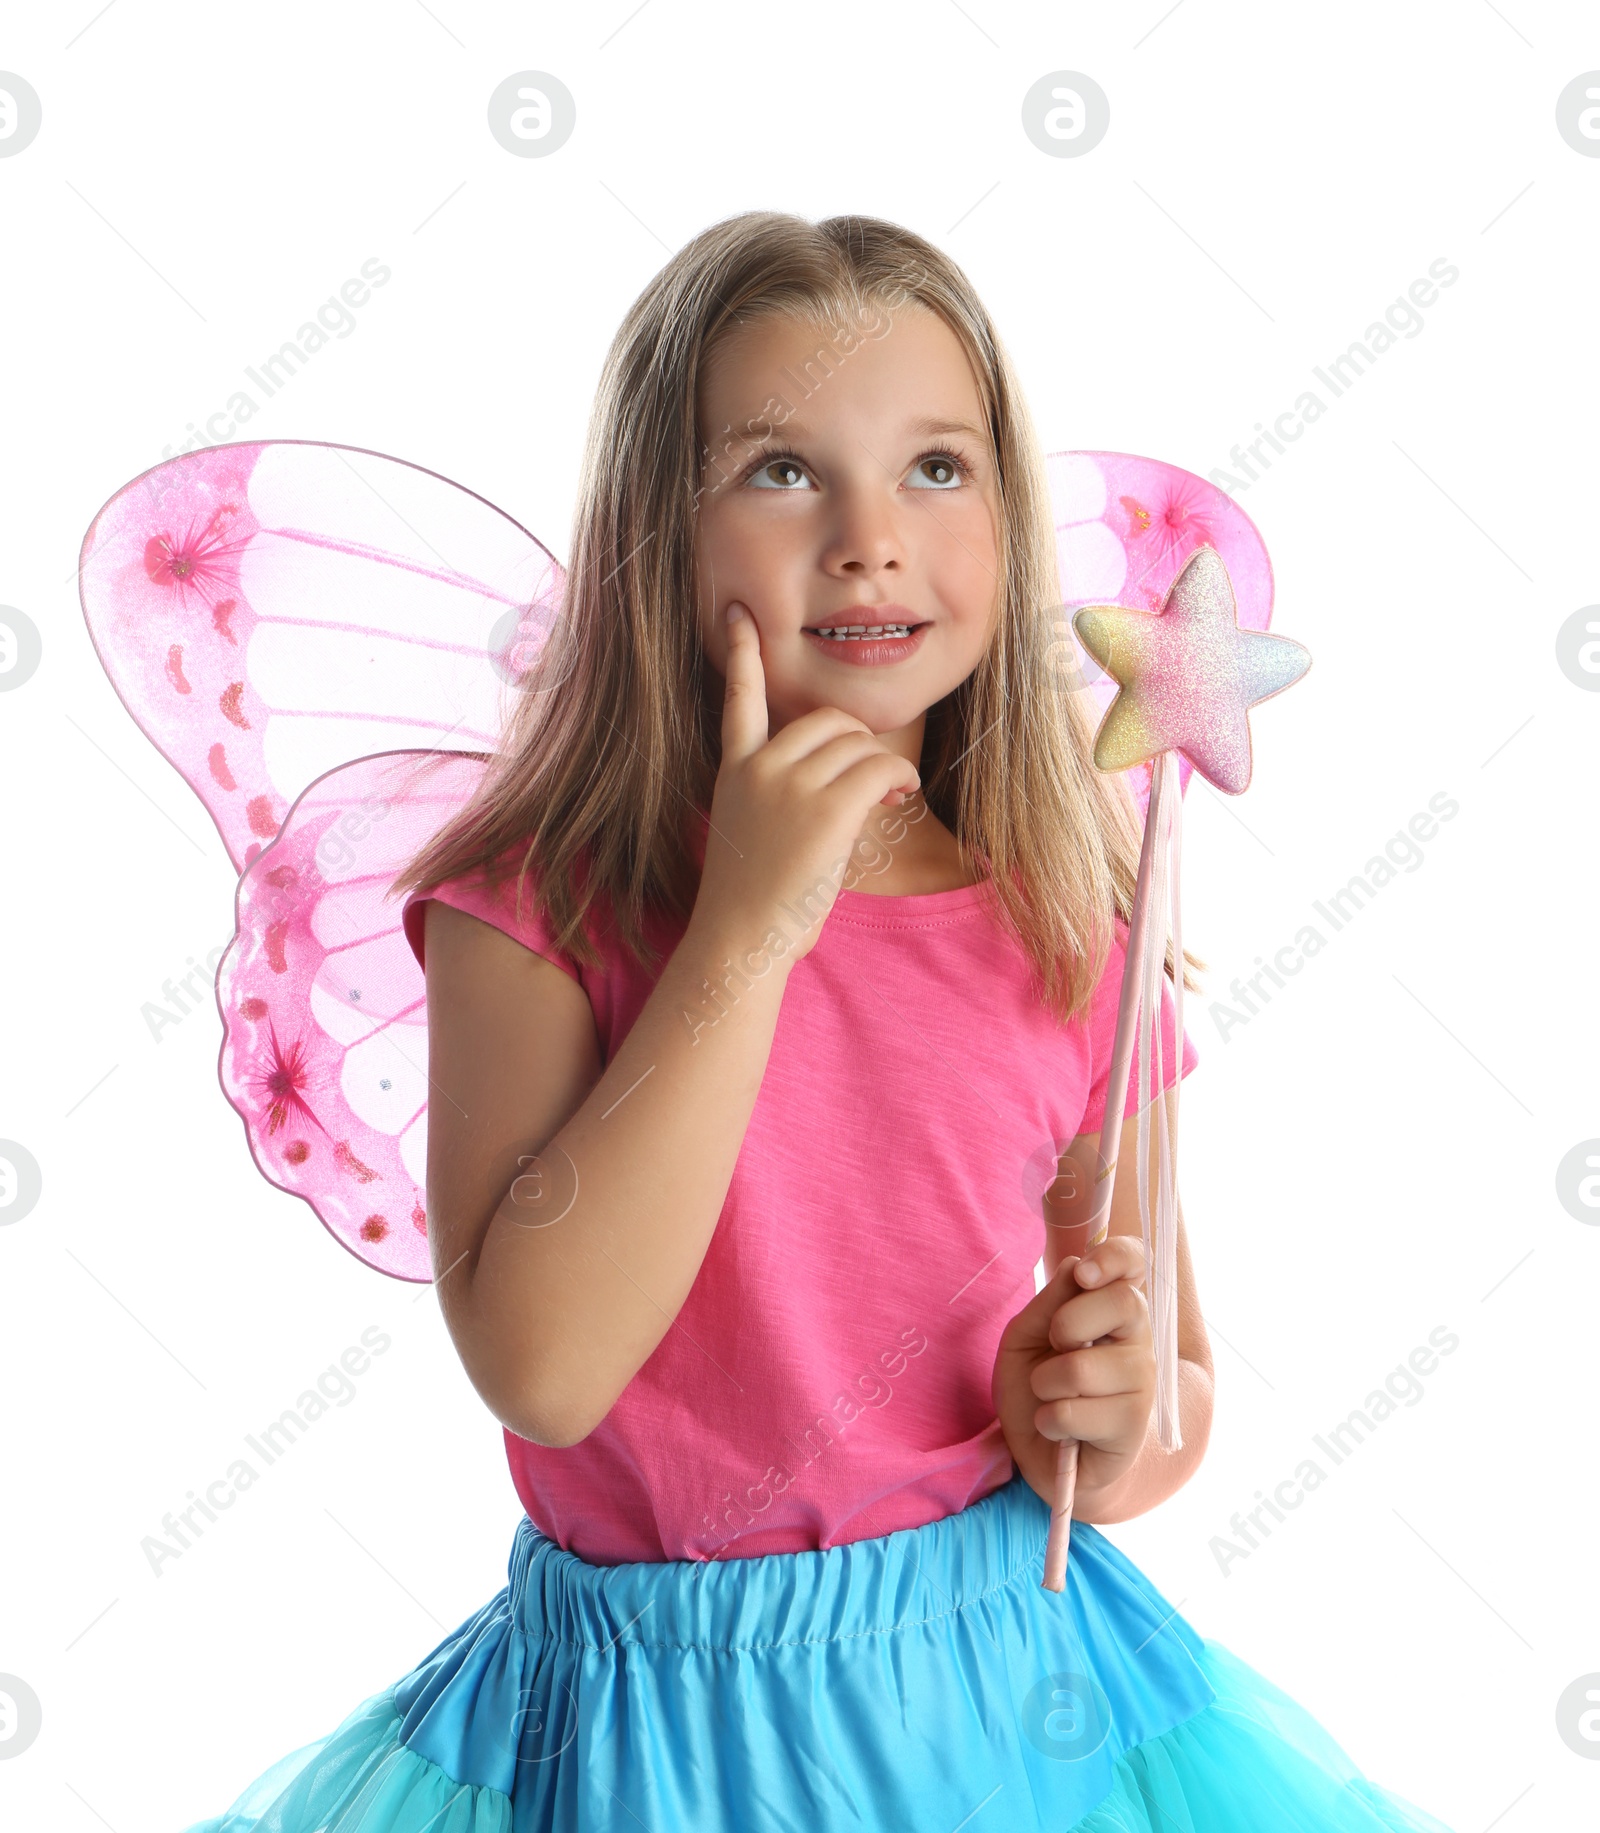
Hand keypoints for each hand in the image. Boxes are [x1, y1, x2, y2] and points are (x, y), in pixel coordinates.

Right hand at [692, 601, 921, 964]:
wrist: (738, 941)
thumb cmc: (753, 901)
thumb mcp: (754, 832)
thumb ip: (783, 792)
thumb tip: (847, 783)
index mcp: (734, 769)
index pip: (738, 697)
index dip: (740, 653)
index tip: (737, 612)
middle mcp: (759, 767)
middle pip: (829, 720)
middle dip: (859, 745)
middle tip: (873, 783)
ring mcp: (789, 785)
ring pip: (859, 743)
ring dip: (883, 767)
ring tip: (886, 798)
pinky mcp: (826, 809)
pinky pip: (881, 767)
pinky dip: (900, 778)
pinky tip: (897, 799)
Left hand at [991, 1236, 1155, 1513]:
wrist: (1040, 1454)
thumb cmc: (1035, 1388)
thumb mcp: (1025, 1337)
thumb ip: (1049, 1303)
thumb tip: (1074, 1266)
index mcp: (1112, 1309)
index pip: (1136, 1264)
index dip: (1116, 1258)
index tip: (1083, 1273)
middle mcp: (1138, 1341)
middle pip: (1125, 1304)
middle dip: (1068, 1324)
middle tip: (1054, 1346)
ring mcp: (1142, 1384)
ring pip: (1084, 1367)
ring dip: (1046, 1384)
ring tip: (1049, 1397)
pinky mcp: (1132, 1427)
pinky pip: (1075, 1412)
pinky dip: (1048, 1420)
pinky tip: (1058, 1428)